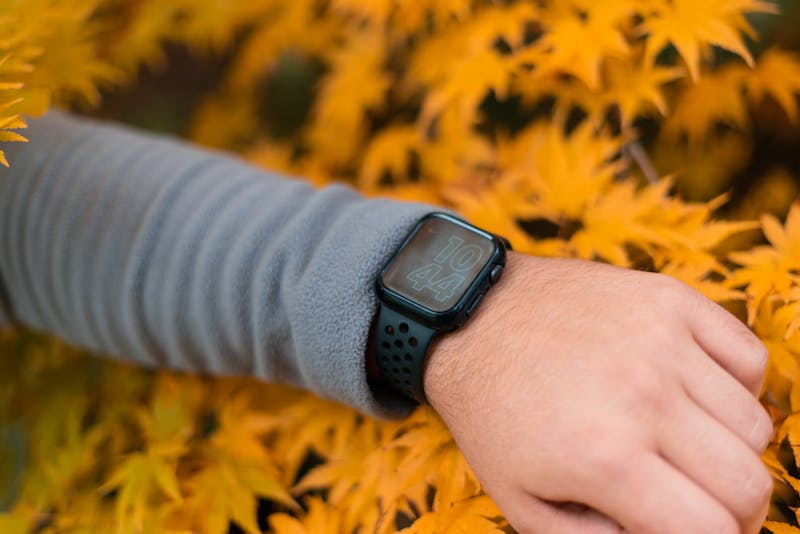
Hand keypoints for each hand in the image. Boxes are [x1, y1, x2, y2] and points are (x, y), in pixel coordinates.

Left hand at [424, 252, 772, 533]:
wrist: (469, 318)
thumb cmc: (493, 412)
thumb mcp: (521, 500)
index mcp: (604, 456)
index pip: (714, 529)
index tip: (687, 529)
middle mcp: (643, 395)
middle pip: (747, 482)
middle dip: (728, 508)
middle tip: (692, 497)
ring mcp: (661, 340)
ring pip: (755, 422)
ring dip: (727, 446)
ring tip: (680, 440)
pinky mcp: (667, 298)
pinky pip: (748, 356)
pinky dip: (735, 385)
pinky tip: (691, 391)